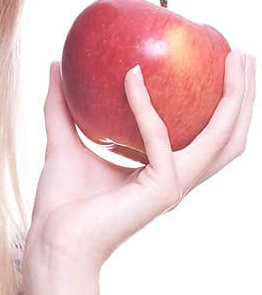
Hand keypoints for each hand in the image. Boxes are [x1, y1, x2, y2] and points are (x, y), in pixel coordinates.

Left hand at [24, 51, 254, 272]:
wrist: (52, 240)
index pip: (207, 136)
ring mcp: (173, 186)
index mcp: (163, 172)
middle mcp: (176, 179)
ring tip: (233, 58)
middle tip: (241, 54)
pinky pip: (157, 137)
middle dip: (244, 96)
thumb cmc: (60, 203)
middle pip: (229, 136)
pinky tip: (131, 76)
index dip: (222, 103)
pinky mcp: (160, 190)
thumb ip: (62, 105)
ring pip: (222, 137)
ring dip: (234, 97)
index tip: (220, 62)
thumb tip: (55, 64)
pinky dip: (145, 105)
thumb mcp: (63, 142)